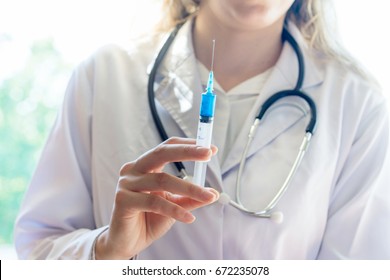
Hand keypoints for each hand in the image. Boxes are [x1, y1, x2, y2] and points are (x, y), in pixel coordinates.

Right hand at [95, 137, 218, 258]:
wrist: (128, 242)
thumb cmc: (149, 218)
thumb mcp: (174, 205)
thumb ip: (190, 198)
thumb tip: (213, 193)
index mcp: (145, 165)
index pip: (167, 147)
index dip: (188, 146)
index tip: (210, 149)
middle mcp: (133, 169)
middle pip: (161, 153)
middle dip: (187, 152)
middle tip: (208, 154)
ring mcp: (126, 183)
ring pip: (162, 180)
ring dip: (189, 188)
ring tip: (208, 197)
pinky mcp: (122, 200)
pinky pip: (154, 202)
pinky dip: (175, 210)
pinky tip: (190, 218)